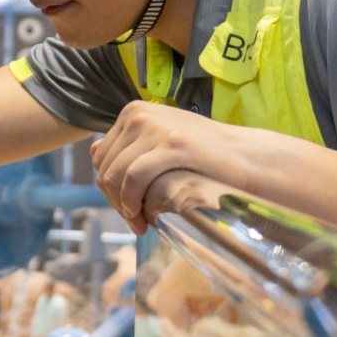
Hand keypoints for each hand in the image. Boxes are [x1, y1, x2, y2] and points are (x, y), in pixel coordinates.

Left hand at [90, 103, 244, 232]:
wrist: (245, 157)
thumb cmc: (204, 155)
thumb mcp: (160, 143)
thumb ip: (128, 146)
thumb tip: (92, 150)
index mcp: (133, 112)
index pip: (101, 158)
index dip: (108, 191)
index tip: (127, 211)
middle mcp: (139, 115)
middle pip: (105, 169)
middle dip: (115, 202)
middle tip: (135, 223)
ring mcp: (154, 127)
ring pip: (116, 176)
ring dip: (125, 208)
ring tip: (141, 224)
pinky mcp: (171, 144)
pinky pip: (134, 179)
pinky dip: (134, 204)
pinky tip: (147, 218)